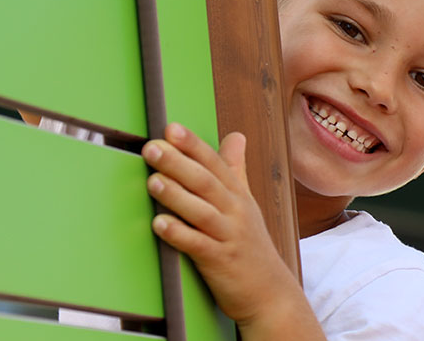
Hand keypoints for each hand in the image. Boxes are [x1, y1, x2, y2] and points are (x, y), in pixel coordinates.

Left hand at [142, 123, 317, 336]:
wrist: (271, 294)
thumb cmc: (252, 246)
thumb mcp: (247, 203)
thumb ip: (236, 169)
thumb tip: (236, 135)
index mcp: (238, 196)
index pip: (214, 164)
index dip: (193, 145)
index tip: (172, 128)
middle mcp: (235, 213)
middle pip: (206, 183)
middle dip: (178, 163)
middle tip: (152, 147)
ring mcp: (229, 237)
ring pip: (201, 212)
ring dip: (176, 195)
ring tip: (152, 181)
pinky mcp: (221, 262)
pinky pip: (198, 246)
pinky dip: (179, 234)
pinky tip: (159, 224)